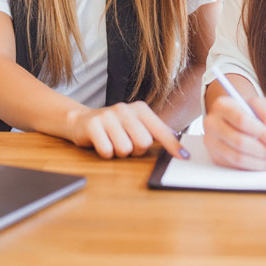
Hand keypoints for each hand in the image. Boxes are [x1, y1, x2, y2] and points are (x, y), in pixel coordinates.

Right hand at [66, 101, 188, 159]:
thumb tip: (179, 149)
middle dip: (136, 151)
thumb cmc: (114, 127)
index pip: (160, 130)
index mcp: (140, 109)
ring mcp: (108, 116)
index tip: (184, 157)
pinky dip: (105, 153)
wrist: (81, 121)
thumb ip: (154, 134)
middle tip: (127, 144)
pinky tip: (101, 143)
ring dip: (119, 153)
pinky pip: (107, 151)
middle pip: (143, 143)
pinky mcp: (93, 125)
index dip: (172, 145)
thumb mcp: (135, 126)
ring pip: (125, 149)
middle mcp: (125, 109)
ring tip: (112, 142)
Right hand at [202, 95, 265, 170]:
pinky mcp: (215, 156)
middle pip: (239, 141)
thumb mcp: (259, 106)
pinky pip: (235, 166)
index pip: (242, 120)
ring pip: (237, 157)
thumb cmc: (247, 112)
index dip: (262, 134)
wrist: (232, 119)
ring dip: (260, 163)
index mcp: (222, 105)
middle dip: (263, 151)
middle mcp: (212, 123)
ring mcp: (211, 141)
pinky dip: (254, 167)